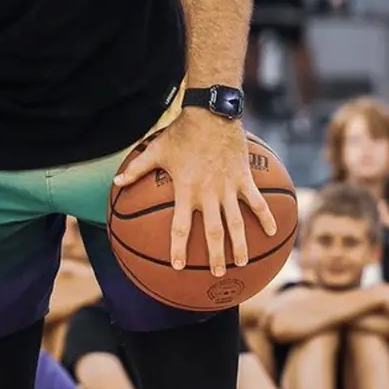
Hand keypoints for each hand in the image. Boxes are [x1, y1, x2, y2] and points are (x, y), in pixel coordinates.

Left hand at [113, 113, 275, 276]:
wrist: (211, 113)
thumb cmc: (181, 132)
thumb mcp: (154, 150)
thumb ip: (136, 169)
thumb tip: (116, 182)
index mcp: (185, 190)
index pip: (180, 226)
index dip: (178, 247)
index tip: (178, 266)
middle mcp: (207, 193)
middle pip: (212, 232)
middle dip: (214, 256)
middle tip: (216, 274)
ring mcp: (228, 187)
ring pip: (235, 222)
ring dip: (239, 244)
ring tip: (241, 263)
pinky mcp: (244, 178)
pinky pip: (257, 202)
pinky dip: (265, 217)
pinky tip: (272, 233)